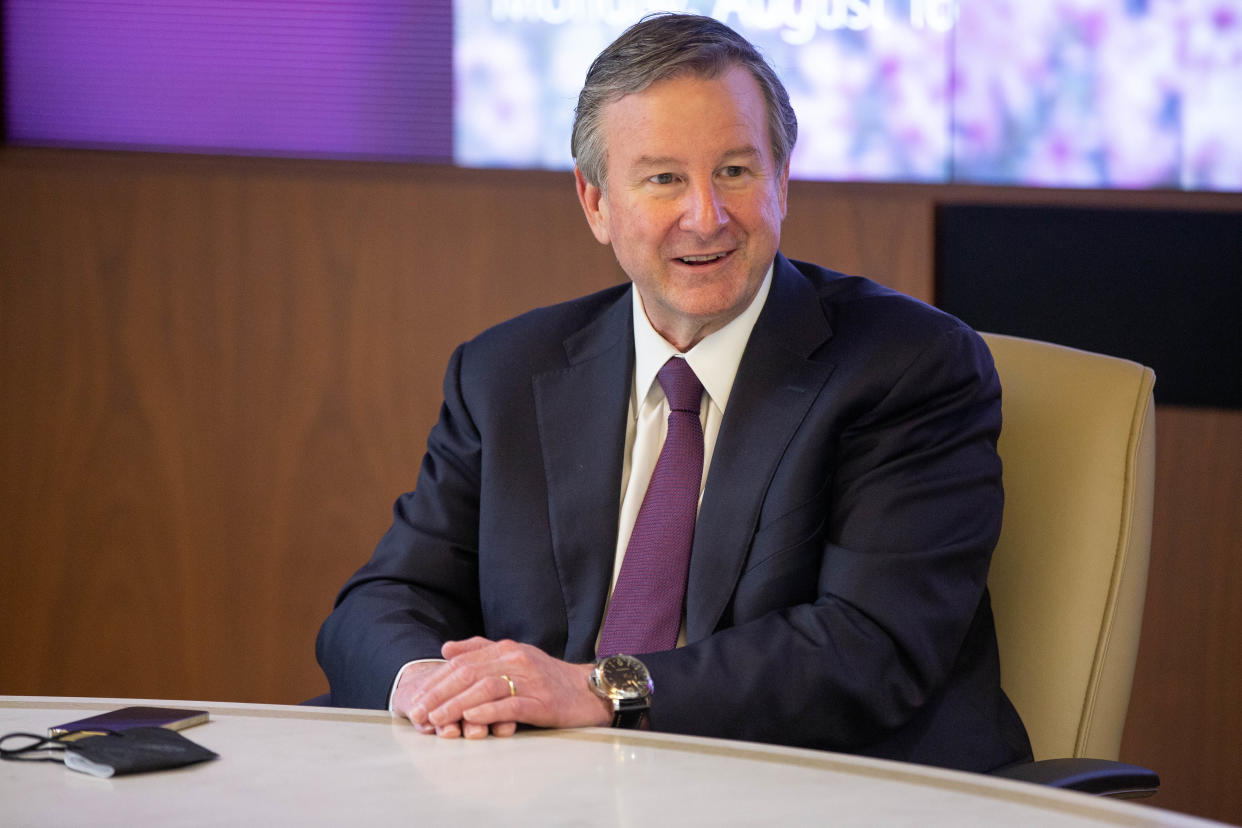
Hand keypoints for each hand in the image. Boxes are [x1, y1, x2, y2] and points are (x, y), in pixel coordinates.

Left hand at [404, 637, 611, 738]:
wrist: (589, 691)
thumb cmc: (549, 679)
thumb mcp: (515, 658)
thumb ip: (480, 651)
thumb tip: (446, 650)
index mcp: (507, 650)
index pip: (463, 662)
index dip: (436, 680)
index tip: (417, 698)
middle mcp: (516, 660)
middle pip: (469, 674)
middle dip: (439, 694)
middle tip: (419, 712)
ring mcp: (530, 680)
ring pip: (486, 688)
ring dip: (457, 705)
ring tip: (437, 719)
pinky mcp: (543, 702)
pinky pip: (511, 704)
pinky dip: (489, 711)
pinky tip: (471, 718)